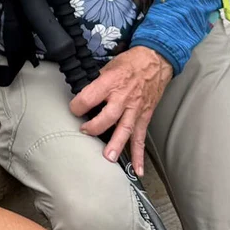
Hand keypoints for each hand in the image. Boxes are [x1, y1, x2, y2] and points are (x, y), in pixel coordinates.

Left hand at [69, 45, 172, 175]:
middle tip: (85, 132)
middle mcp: (123, 97)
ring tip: (109, 157)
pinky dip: (140, 154)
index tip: (73, 109)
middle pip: (107, 116)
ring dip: (117, 145)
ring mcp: (135, 109)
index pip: (89, 97)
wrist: (156, 60)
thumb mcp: (108, 66)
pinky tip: (138, 169)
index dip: (77, 105)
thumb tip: (83, 96)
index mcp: (111, 82)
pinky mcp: (144, 116)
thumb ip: (97, 83)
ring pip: (125, 130)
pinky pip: (141, 137)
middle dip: (95, 127)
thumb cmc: (131, 62)